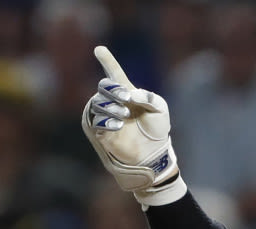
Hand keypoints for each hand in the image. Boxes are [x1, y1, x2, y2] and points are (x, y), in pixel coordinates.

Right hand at [81, 45, 184, 206]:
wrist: (154, 153)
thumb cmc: (158, 129)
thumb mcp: (160, 109)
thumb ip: (148, 97)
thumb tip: (130, 94)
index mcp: (127, 92)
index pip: (114, 73)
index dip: (107, 60)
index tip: (99, 49)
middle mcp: (113, 101)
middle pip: (103, 86)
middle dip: (113, 89)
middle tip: (126, 98)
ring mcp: (105, 116)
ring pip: (97, 103)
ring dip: (111, 106)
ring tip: (124, 114)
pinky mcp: (99, 131)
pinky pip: (95, 121)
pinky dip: (106, 120)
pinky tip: (118, 125)